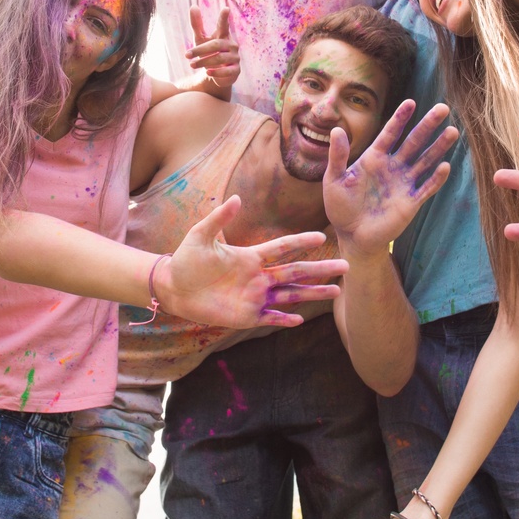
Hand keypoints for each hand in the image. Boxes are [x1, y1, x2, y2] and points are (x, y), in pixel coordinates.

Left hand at [157, 196, 348, 327]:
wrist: (173, 288)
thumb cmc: (186, 260)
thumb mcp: (200, 235)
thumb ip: (219, 218)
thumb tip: (237, 198)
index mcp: (251, 256)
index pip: (283, 247)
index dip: (301, 242)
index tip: (322, 236)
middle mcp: (259, 277)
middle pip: (296, 272)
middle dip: (321, 269)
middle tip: (346, 266)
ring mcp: (255, 297)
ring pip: (291, 295)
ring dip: (313, 293)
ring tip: (336, 291)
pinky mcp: (246, 316)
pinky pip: (271, 317)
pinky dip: (285, 319)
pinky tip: (301, 319)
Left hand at [185, 6, 238, 89]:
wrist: (216, 73)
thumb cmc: (208, 53)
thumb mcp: (200, 39)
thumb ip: (197, 24)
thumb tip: (193, 6)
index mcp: (224, 35)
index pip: (224, 25)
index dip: (224, 18)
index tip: (226, 9)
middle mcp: (231, 45)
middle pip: (216, 44)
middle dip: (200, 50)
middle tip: (186, 55)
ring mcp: (235, 57)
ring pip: (220, 58)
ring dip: (204, 62)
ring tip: (192, 65)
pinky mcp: (236, 70)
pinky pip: (227, 71)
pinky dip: (216, 72)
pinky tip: (207, 73)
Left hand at [325, 101, 455, 255]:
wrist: (352, 235)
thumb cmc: (340, 207)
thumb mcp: (334, 180)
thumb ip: (338, 156)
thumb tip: (335, 130)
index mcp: (374, 157)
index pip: (391, 133)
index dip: (400, 118)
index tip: (411, 103)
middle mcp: (393, 166)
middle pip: (414, 142)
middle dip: (428, 125)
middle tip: (443, 108)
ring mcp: (404, 183)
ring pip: (425, 160)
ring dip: (438, 147)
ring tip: (452, 132)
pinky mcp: (411, 202)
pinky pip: (426, 187)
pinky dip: (436, 178)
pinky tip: (445, 166)